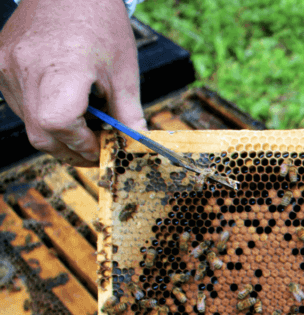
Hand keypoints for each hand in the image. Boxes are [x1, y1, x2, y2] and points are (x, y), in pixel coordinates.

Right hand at [0, 0, 144, 165]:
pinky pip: (19, 103)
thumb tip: (136, 143)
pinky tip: (64, 104)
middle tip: (96, 150)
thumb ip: (128, 113)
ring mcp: (7, 66)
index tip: (103, 149)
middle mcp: (25, 69)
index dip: (83, 145)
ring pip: (28, 122)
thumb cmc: (98, 21)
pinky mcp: (0, 63)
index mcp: (60, 69)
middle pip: (41, 134)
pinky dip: (41, 113)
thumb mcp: (123, 71)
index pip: (60, 125)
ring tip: (84, 125)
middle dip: (71, 150)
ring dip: (56, 134)